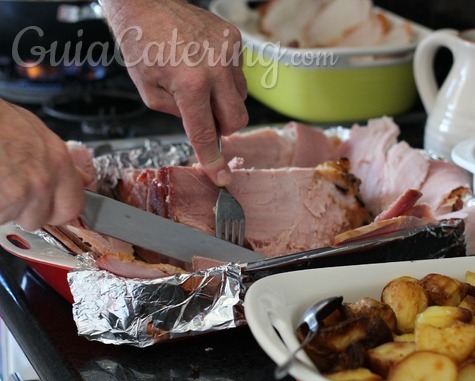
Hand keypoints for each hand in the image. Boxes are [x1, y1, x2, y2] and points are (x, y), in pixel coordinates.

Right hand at [0, 100, 86, 230]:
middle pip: (37, 219)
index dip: (55, 211)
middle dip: (21, 211)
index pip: (72, 208)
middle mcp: (43, 181)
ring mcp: (18, 194)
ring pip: (9, 218)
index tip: (45, 207)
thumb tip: (82, 179)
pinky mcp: (0, 203)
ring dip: (0, 208)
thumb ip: (61, 163)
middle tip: (7, 187)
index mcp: (59, 162)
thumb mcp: (38, 134)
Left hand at [103, 0, 248, 185]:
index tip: (222, 177)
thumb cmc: (141, 45)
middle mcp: (216, 68)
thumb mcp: (150, 92)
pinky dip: (225, 78)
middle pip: (237, 119)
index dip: (213, 160)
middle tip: (204, 117)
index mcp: (190, 84)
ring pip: (241, 97)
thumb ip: (179, 116)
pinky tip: (205, 65)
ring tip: (200, 82)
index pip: (206, 133)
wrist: (147, 4)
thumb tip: (203, 128)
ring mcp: (229, 52)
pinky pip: (239, 73)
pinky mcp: (235, 40)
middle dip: (223, 126)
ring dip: (224, 100)